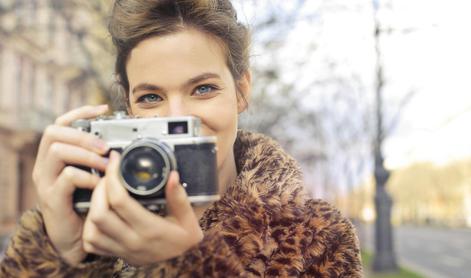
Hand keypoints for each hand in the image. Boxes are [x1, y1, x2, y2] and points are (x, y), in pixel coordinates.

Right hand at [32, 105, 109, 265]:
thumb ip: (97, 160)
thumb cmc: (85, 204)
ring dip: (86, 154)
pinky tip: (98, 184)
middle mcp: (45, 165)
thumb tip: (119, 143)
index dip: (80, 112)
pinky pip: (67, 177)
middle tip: (105, 146)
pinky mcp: (52, 198)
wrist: (74, 238)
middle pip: (54, 132)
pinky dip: (87, 177)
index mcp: (54, 156)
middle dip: (83, 135)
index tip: (102, 109)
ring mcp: (46, 181)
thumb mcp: (91, 177)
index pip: (60, 123)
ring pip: (58, 151)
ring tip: (106, 164)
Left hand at [82, 151, 203, 265]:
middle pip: (99, 214)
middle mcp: (132, 241)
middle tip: (108, 175)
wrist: (183, 263)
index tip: (115, 161)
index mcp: (150, 229)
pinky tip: (100, 213)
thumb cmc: (184, 238)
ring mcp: (122, 250)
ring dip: (92, 207)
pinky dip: (90, 227)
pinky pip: (92, 243)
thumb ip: (179, 197)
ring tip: (102, 192)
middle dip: (98, 189)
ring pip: (91, 229)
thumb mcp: (188, 218)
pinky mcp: (117, 255)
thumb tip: (172, 176)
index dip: (113, 177)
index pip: (120, 201)